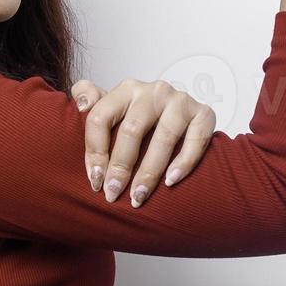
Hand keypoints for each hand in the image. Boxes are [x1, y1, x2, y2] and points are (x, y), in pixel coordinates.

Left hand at [69, 78, 217, 206]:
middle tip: (113, 193)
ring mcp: (180, 101)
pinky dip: (184, 162)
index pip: (100, 117)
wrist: (181, 116)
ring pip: (164, 137)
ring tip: (138, 196)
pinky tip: (171, 181)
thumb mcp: (111, 104)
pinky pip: (196, 140)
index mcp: (126, 89)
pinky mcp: (204, 114)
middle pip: (131, 130)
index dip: (94, 152)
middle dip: (120, 167)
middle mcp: (153, 91)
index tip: (95, 180)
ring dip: (150, 172)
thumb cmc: (139, 118)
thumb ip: (88, 97)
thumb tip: (81, 106)